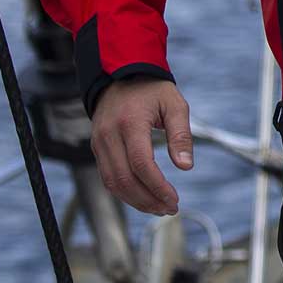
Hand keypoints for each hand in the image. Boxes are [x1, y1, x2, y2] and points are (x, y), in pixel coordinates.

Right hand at [91, 78, 192, 214]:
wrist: (120, 75)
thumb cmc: (151, 89)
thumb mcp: (174, 104)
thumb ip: (181, 134)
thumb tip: (186, 166)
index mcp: (130, 122)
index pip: (141, 164)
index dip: (158, 187)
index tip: (174, 199)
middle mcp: (109, 135)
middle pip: (125, 179)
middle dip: (148, 200)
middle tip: (169, 208)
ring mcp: (99, 142)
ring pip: (113, 183)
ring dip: (136, 201)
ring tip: (159, 207)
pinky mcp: (96, 148)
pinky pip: (107, 177)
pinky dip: (124, 192)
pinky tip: (143, 196)